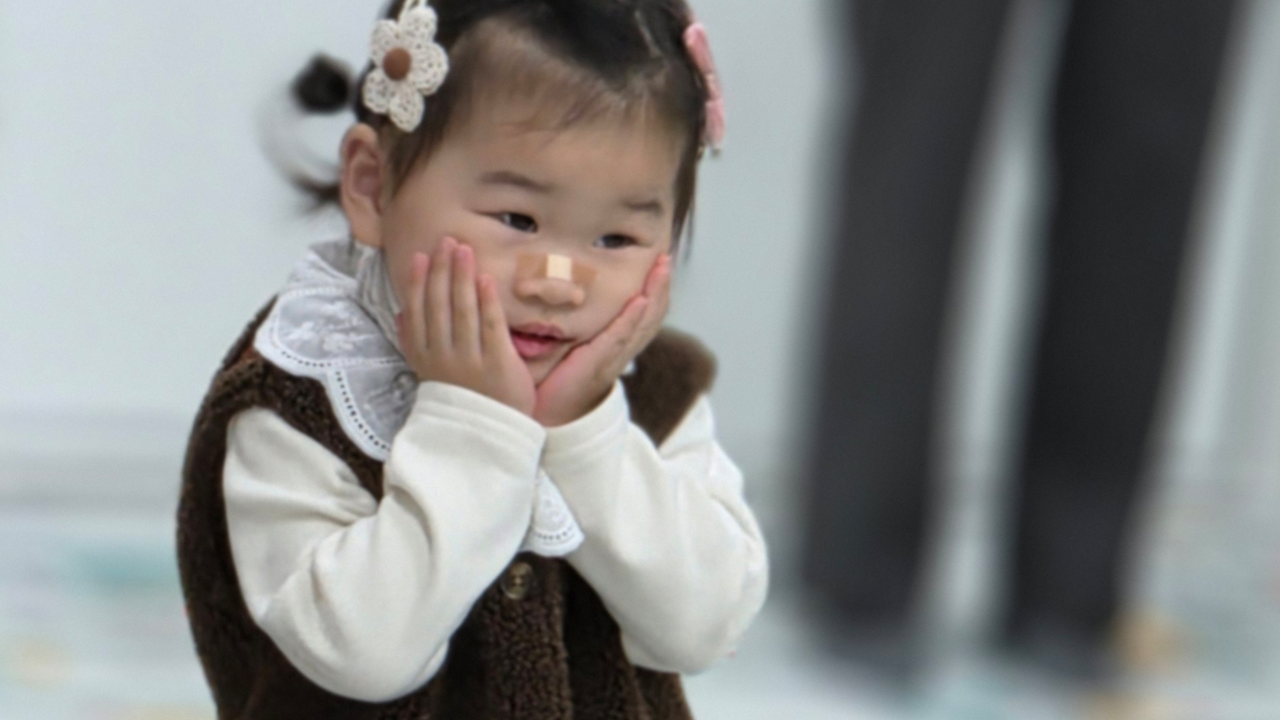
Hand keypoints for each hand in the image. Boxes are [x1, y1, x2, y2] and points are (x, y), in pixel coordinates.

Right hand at [397, 237, 535, 415]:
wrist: (488, 437)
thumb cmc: (462, 401)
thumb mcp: (430, 374)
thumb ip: (415, 344)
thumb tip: (401, 312)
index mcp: (425, 359)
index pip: (418, 313)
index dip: (419, 283)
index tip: (421, 257)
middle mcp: (443, 357)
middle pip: (440, 306)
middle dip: (442, 271)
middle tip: (448, 242)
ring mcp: (469, 360)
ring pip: (463, 310)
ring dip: (462, 277)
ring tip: (465, 250)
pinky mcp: (497, 363)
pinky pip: (490, 326)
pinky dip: (487, 301)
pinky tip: (486, 279)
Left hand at [533, 254, 672, 426]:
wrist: (550, 416)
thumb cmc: (558, 382)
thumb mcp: (573, 347)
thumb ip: (576, 325)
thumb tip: (567, 295)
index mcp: (617, 345)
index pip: (644, 315)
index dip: (655, 290)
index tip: (659, 264)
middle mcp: (621, 350)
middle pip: (652, 315)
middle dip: (661, 286)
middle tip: (667, 258)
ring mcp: (613, 357)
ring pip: (643, 323)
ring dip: (655, 294)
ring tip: (662, 269)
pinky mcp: (599, 363)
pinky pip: (620, 338)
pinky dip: (633, 319)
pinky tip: (640, 300)